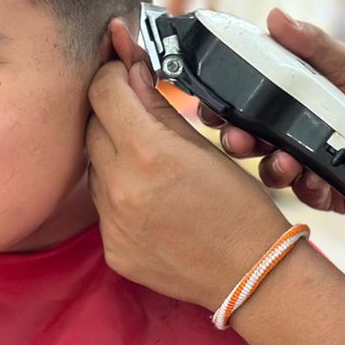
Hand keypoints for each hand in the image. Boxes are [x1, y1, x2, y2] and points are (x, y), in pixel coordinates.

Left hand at [87, 21, 290, 310]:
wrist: (252, 274)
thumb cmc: (240, 206)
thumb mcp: (205, 145)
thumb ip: (158, 106)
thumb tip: (130, 70)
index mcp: (147, 152)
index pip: (103, 92)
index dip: (113, 75)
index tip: (124, 72)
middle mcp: (120, 188)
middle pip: (92, 128)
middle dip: (113, 115)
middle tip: (140, 116)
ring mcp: (112, 224)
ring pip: (95, 169)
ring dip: (114, 157)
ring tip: (152, 166)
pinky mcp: (112, 250)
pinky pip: (103, 209)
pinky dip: (120, 196)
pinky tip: (151, 201)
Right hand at [206, 10, 344, 213]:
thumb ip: (313, 45)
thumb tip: (277, 17)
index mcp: (291, 98)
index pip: (243, 104)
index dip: (222, 108)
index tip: (211, 108)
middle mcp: (295, 132)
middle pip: (249, 141)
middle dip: (238, 141)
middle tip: (239, 139)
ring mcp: (311, 163)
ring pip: (274, 173)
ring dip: (273, 170)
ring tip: (287, 162)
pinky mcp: (333, 190)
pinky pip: (311, 197)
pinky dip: (312, 190)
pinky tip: (319, 180)